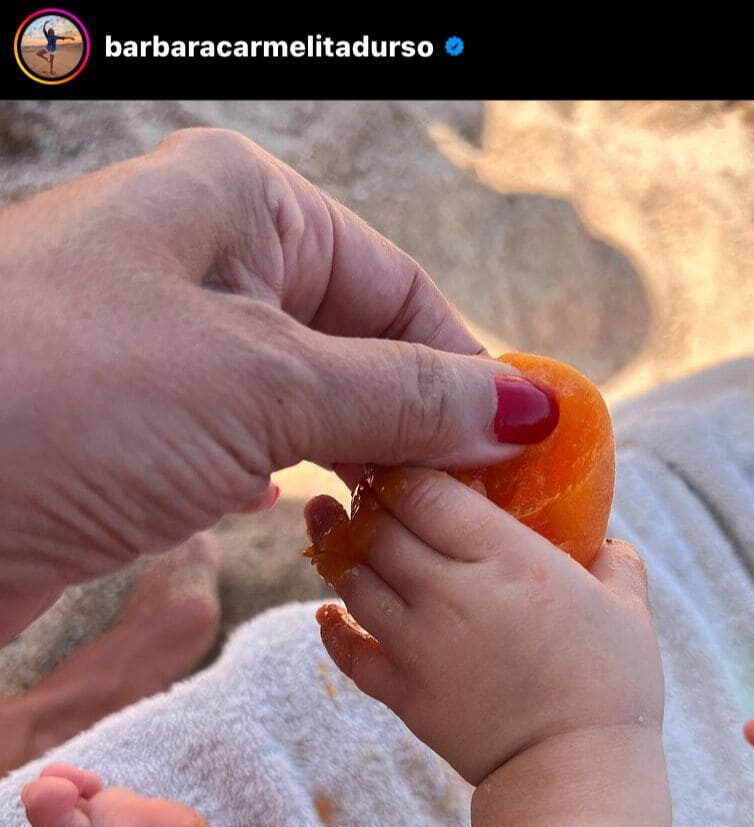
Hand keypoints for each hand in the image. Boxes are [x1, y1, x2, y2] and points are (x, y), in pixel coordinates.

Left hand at [0, 128, 548, 641]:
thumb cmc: (60, 396)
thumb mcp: (262, 384)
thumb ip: (402, 396)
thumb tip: (522, 406)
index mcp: (239, 202)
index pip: (396, 285)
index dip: (465, 368)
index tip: (518, 452)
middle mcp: (205, 262)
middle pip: (357, 343)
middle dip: (417, 426)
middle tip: (477, 507)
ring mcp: (170, 347)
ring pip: (307, 404)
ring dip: (360, 464)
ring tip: (413, 525)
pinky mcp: (141, 427)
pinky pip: (252, 448)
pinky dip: (296, 487)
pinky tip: (323, 522)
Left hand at [309, 469, 662, 786]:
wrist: (575, 777)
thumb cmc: (612, 687)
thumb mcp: (629, 609)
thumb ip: (614, 562)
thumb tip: (606, 541)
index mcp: (505, 558)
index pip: (425, 490)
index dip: (399, 463)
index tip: (391, 448)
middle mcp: (450, 592)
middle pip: (379, 526)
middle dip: (361, 494)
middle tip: (351, 473)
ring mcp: (418, 644)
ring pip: (353, 579)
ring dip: (334, 547)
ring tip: (328, 522)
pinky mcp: (402, 693)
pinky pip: (348, 651)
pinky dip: (333, 627)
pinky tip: (329, 610)